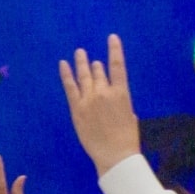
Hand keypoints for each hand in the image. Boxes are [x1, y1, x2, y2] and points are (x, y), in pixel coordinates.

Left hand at [59, 36, 143, 175]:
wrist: (115, 155)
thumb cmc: (127, 140)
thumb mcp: (130, 118)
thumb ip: (122, 106)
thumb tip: (115, 102)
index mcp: (122, 94)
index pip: (118, 66)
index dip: (115, 50)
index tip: (112, 38)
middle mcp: (104, 92)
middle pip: (99, 72)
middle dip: (96, 65)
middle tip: (91, 60)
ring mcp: (88, 99)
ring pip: (84, 76)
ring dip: (82, 63)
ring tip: (79, 53)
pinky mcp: (76, 108)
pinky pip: (70, 86)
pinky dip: (66, 74)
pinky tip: (63, 64)